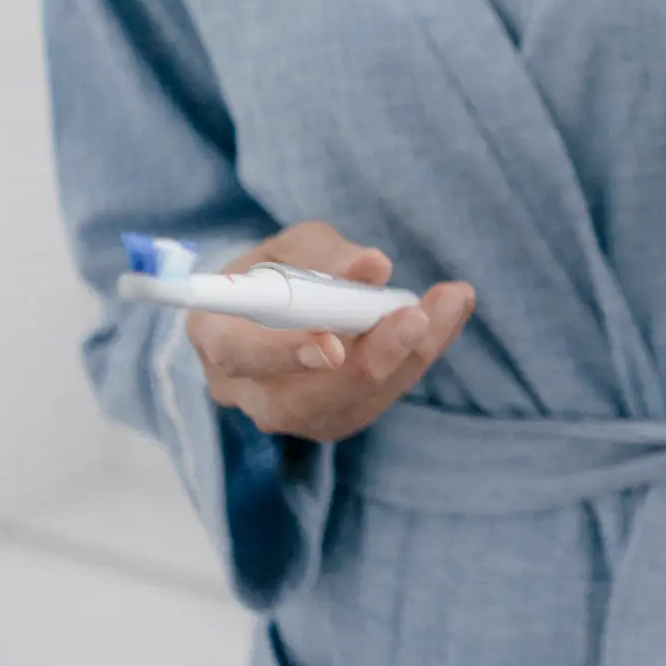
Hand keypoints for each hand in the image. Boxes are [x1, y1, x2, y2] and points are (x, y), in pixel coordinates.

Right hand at [187, 222, 475, 442]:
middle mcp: (246, 390)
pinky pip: (377, 400)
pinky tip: (447, 314)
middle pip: (300, 401)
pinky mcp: (332, 419)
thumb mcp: (292, 245)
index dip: (284, 354)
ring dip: (408, 357)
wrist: (277, 305)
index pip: (240, 356)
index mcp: (215, 336)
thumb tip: (373, 267)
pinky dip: (417, 357)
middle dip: (366, 362)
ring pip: (348, 406)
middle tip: (416, 317)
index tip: (333, 346)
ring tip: (450, 303)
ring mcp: (289, 415)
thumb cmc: (277, 269)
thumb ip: (325, 254)